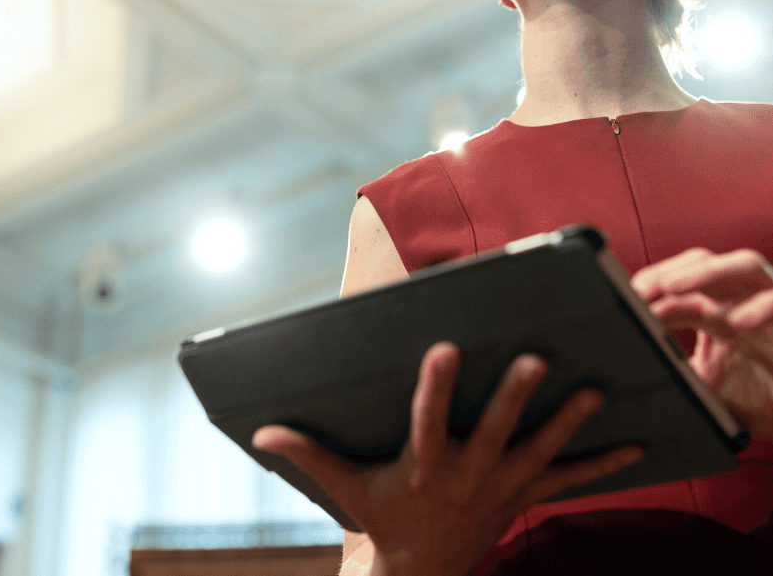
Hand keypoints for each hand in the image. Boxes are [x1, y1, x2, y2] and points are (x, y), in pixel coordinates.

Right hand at [252, 343, 643, 575]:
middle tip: (537, 358)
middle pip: (497, 430)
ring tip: (596, 391)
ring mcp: (504, 486)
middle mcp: (469, 474)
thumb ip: (308, 455)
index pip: (429, 419)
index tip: (443, 347)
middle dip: (516, 396)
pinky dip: (602, 464)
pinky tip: (637, 444)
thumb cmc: (385, 519)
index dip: (436, 386)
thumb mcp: (347, 489)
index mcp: (426, 465)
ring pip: (542, 451)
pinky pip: (569, 480)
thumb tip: (262, 432)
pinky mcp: (525, 494)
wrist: (426, 574)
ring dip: (569, 422)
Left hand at [632, 248, 772, 440]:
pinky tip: (738, 322)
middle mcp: (744, 297)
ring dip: (706, 273)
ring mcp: (771, 307)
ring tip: (671, 288)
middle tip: (641, 290)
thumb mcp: (702, 379)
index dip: (653, 281)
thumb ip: (673, 362)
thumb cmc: (752, 397)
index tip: (626, 297)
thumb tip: (630, 355)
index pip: (681, 277)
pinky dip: (763, 306)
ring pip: (745, 265)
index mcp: (718, 305)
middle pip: (707, 261)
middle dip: (671, 270)